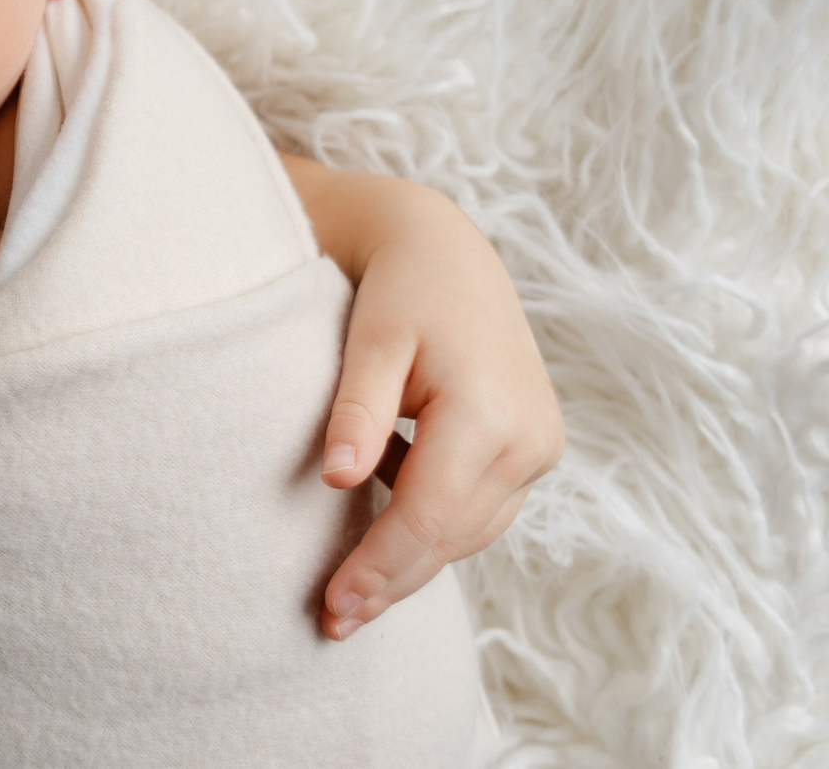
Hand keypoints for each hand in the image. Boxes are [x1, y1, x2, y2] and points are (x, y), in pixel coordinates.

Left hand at [285, 156, 563, 641]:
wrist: (447, 251)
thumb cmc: (400, 290)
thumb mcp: (369, 342)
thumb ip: (355, 412)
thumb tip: (335, 483)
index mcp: (490, 413)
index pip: (429, 515)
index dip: (379, 567)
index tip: (334, 605)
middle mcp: (529, 440)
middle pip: (453, 537)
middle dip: (392, 583)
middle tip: (333, 623)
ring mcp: (540, 447)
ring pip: (471, 531)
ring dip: (414, 565)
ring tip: (351, 598)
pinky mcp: (532, 448)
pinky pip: (479, 508)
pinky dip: (433, 529)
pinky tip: (381, 541)